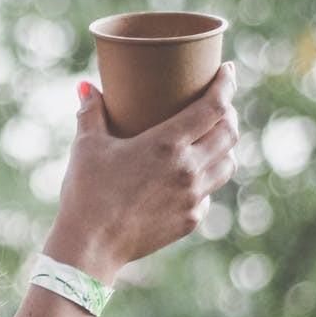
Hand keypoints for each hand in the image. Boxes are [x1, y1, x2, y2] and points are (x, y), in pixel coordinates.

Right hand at [42, 62, 240, 281]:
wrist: (91, 246)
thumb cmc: (86, 192)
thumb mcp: (86, 146)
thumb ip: (91, 112)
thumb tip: (86, 87)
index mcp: (167, 144)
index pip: (214, 107)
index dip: (226, 85)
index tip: (228, 71)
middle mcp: (189, 169)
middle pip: (228, 133)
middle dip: (229, 112)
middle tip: (219, 102)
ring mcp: (193, 197)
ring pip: (228, 164)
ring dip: (225, 145)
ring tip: (213, 136)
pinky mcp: (190, 220)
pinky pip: (209, 193)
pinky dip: (207, 178)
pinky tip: (192, 175)